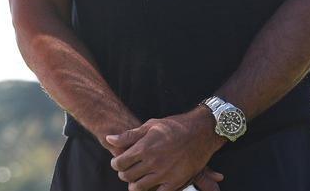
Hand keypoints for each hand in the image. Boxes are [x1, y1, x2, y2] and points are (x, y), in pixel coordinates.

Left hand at [106, 109, 223, 190]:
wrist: (201, 132)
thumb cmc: (174, 126)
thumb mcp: (150, 125)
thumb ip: (128, 135)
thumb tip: (109, 139)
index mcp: (144, 148)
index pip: (120, 163)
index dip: (116, 164)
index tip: (117, 162)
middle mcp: (152, 162)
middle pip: (127, 176)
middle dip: (124, 173)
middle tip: (126, 170)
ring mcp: (164, 174)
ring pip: (139, 187)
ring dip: (134, 184)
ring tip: (136, 179)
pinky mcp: (175, 182)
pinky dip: (152, 190)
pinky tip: (151, 184)